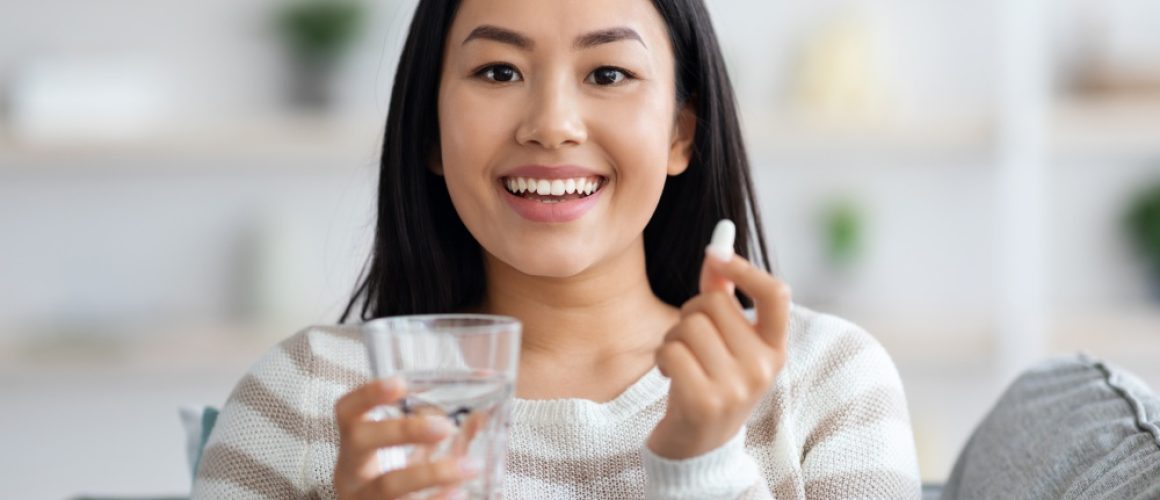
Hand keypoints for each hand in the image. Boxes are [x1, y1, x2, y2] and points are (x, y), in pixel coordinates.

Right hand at [333, 378, 479, 498]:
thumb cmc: (394, 487)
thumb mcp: (410, 459)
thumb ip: (437, 437)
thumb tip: (482, 415)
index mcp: (355, 449)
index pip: (347, 412)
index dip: (368, 394)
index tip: (400, 383)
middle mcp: (352, 475)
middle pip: (361, 442)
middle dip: (403, 430)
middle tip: (445, 426)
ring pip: (388, 486)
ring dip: (433, 473)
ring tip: (470, 466)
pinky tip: (459, 494)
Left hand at [647, 253, 790, 458]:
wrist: (697, 449)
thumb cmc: (709, 382)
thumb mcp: (725, 343)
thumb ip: (723, 295)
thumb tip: (717, 246)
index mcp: (775, 349)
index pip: (776, 294)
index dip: (744, 268)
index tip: (715, 254)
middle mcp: (763, 368)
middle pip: (713, 302)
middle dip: (689, 315)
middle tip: (690, 343)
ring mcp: (736, 387)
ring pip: (688, 325)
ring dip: (672, 338)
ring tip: (680, 363)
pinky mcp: (704, 402)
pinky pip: (671, 351)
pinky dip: (662, 358)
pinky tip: (670, 377)